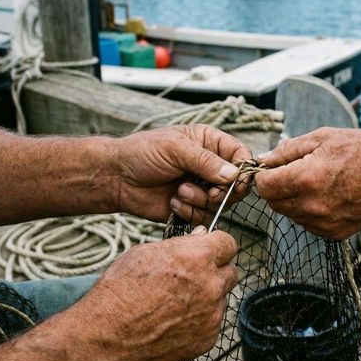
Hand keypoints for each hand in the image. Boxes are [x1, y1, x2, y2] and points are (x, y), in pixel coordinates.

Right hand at [77, 227, 237, 360]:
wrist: (106, 338)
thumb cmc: (119, 291)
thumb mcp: (145, 253)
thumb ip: (181, 244)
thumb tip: (201, 236)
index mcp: (197, 258)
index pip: (228, 243)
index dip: (218, 245)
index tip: (210, 250)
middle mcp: (210, 286)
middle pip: (230, 271)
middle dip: (215, 271)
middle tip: (193, 276)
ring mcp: (211, 315)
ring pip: (222, 298)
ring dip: (208, 296)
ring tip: (176, 302)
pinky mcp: (207, 338)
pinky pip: (213, 322)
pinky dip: (200, 320)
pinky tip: (174, 321)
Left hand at [113, 125, 250, 222]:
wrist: (117, 179)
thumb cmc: (142, 153)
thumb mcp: (175, 149)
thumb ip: (205, 161)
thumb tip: (234, 174)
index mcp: (210, 144)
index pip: (240, 155)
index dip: (243, 169)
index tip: (236, 180)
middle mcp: (210, 166)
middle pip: (237, 184)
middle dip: (222, 191)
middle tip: (210, 192)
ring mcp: (202, 188)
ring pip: (222, 203)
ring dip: (202, 201)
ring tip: (179, 192)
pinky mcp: (192, 207)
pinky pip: (205, 216)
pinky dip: (191, 212)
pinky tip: (174, 203)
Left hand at [255, 127, 360, 238]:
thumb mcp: (321, 138)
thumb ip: (286, 151)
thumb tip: (262, 160)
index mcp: (306, 179)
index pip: (264, 187)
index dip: (263, 177)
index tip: (272, 169)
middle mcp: (313, 205)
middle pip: (274, 203)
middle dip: (276, 188)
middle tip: (292, 173)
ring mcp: (324, 223)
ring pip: (290, 215)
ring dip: (293, 200)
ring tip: (314, 182)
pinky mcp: (335, 233)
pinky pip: (308, 224)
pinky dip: (309, 212)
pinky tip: (326, 195)